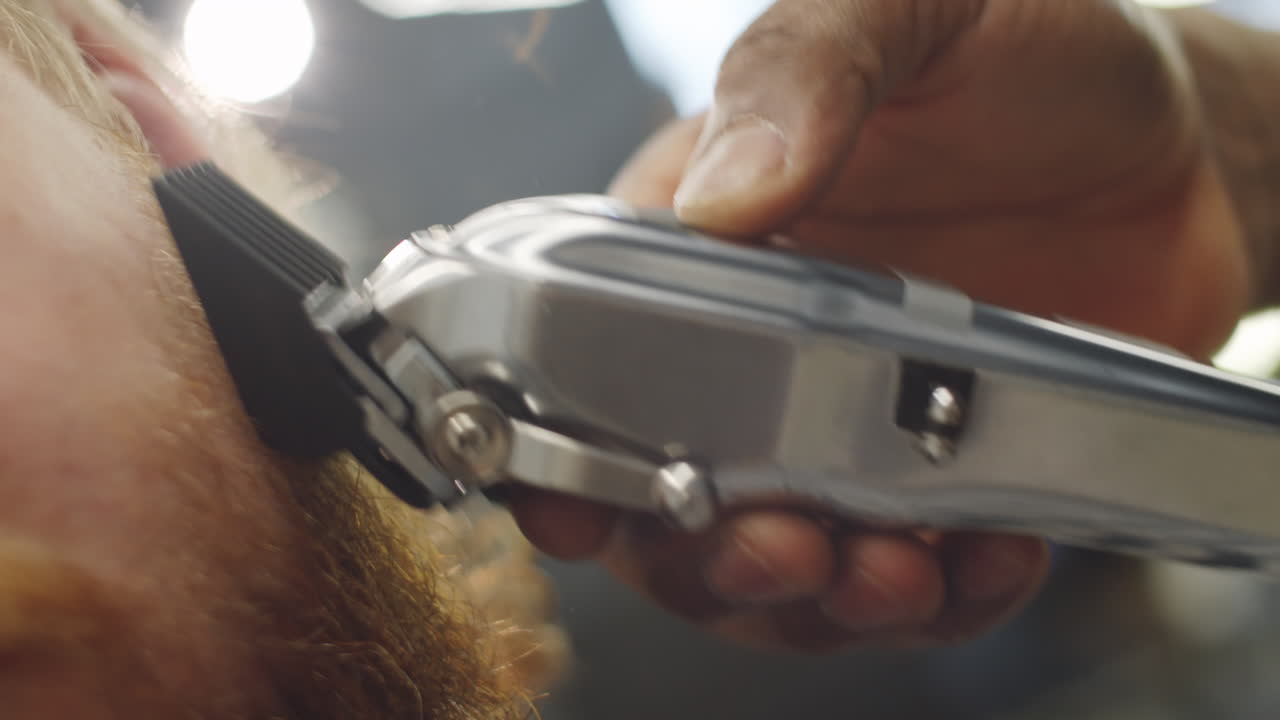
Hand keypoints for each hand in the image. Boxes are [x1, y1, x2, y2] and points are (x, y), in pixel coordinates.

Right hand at [512, 0, 1250, 651]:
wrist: (1176, 139)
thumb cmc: (1029, 56)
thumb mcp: (910, 15)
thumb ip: (807, 72)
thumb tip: (723, 200)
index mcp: (699, 239)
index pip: (579, 355)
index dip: (561, 449)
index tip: (575, 505)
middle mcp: (750, 347)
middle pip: (666, 497)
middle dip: (703, 554)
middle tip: (780, 547)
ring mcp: (841, 422)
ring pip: (777, 560)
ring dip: (814, 600)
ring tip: (892, 574)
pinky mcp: (933, 475)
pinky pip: (904, 574)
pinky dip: (933, 601)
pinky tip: (979, 562)